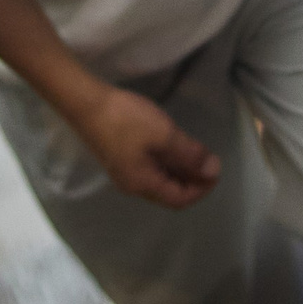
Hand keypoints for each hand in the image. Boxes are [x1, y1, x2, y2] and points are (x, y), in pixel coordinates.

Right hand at [71, 83, 220, 208]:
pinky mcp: (120, 159)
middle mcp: (133, 185)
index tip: (216, 169)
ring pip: (159, 181)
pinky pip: (150, 170)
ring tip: (195, 152)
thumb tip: (213, 172)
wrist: (86, 103)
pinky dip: (167, 163)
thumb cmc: (126, 120)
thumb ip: (190, 155)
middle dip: (192, 180)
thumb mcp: (164, 135)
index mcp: (143, 185)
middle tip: (209, 160)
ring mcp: (124, 173)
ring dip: (180, 171)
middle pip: (169, 193)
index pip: (179, 199)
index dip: (202, 189)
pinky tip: (173, 147)